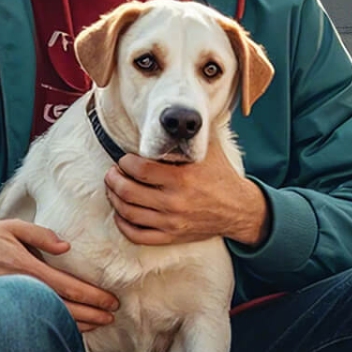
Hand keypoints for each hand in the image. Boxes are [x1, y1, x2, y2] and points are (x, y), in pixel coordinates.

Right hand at [0, 219, 118, 330]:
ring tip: (100, 323)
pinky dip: (58, 327)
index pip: (67, 286)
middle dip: (92, 314)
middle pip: (64, 309)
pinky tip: (74, 328)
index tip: (110, 301)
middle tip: (112, 315)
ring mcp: (14, 303)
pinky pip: (37, 323)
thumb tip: (65, 246)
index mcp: (26, 267)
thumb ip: (40, 234)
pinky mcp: (8, 311)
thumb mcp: (12, 227)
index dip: (92, 296)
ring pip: (52, 320)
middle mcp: (22, 289)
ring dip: (79, 324)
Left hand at [104, 141, 269, 246]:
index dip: (125, 162)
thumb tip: (171, 115)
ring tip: (114, 189)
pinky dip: (123, 225)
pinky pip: (137, 235)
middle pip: (128, 192)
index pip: (139, 169)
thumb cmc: (220, 175)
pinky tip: (122, 213)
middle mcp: (175, 201)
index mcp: (182, 177)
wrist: (238, 208)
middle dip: (113, 180)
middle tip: (113, 173)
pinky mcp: (171, 236)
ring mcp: (172, 222)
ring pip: (128, 213)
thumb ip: (189, 134)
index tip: (125, 159)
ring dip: (114, 199)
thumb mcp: (209, 149)